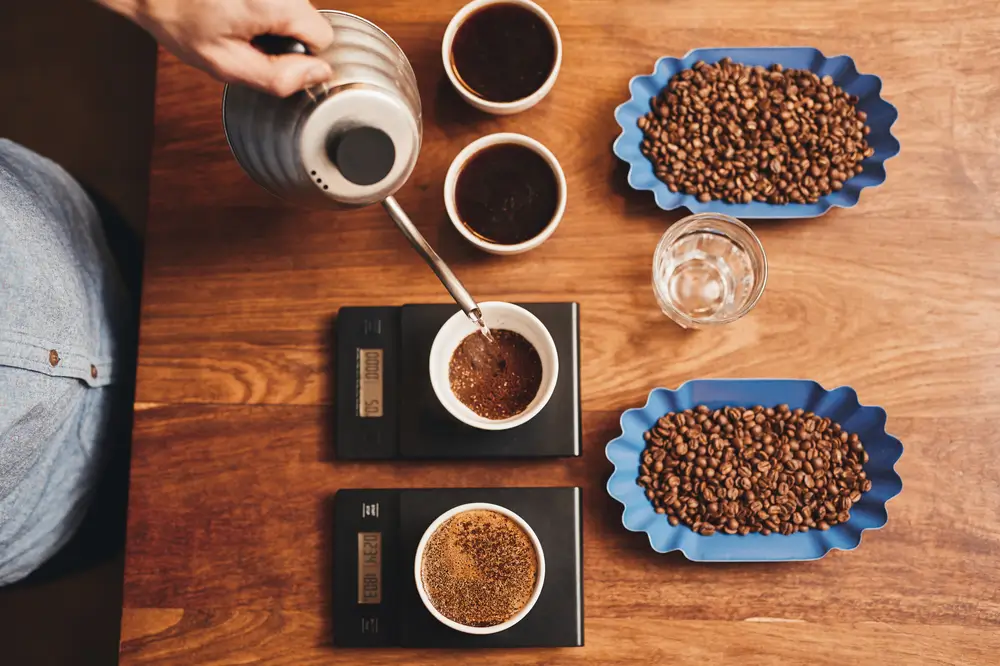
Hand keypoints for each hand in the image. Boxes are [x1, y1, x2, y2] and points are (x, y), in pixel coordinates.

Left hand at [99, 0, 333, 95]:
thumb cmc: (179, 18)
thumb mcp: (226, 64)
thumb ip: (278, 76)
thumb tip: (318, 74)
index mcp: (276, 3)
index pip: (322, 37)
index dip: (297, 54)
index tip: (265, 50)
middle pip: (307, 18)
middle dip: (281, 33)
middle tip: (243, 35)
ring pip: (292, 5)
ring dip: (267, 17)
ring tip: (232, 17)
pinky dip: (257, 3)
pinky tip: (231, 5)